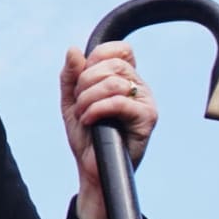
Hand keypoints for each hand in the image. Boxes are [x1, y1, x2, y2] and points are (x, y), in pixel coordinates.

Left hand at [59, 41, 157, 218]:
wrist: (92, 168)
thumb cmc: (85, 135)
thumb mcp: (71, 101)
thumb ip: (71, 76)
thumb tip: (73, 50)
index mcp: (124, 78)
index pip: (120, 49)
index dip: (98, 57)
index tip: (83, 79)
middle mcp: (138, 87)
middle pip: (112, 64)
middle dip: (85, 83)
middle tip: (79, 104)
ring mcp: (145, 101)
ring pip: (114, 82)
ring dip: (88, 99)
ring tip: (83, 116)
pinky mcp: (147, 118)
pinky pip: (119, 102)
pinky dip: (96, 109)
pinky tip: (89, 121)